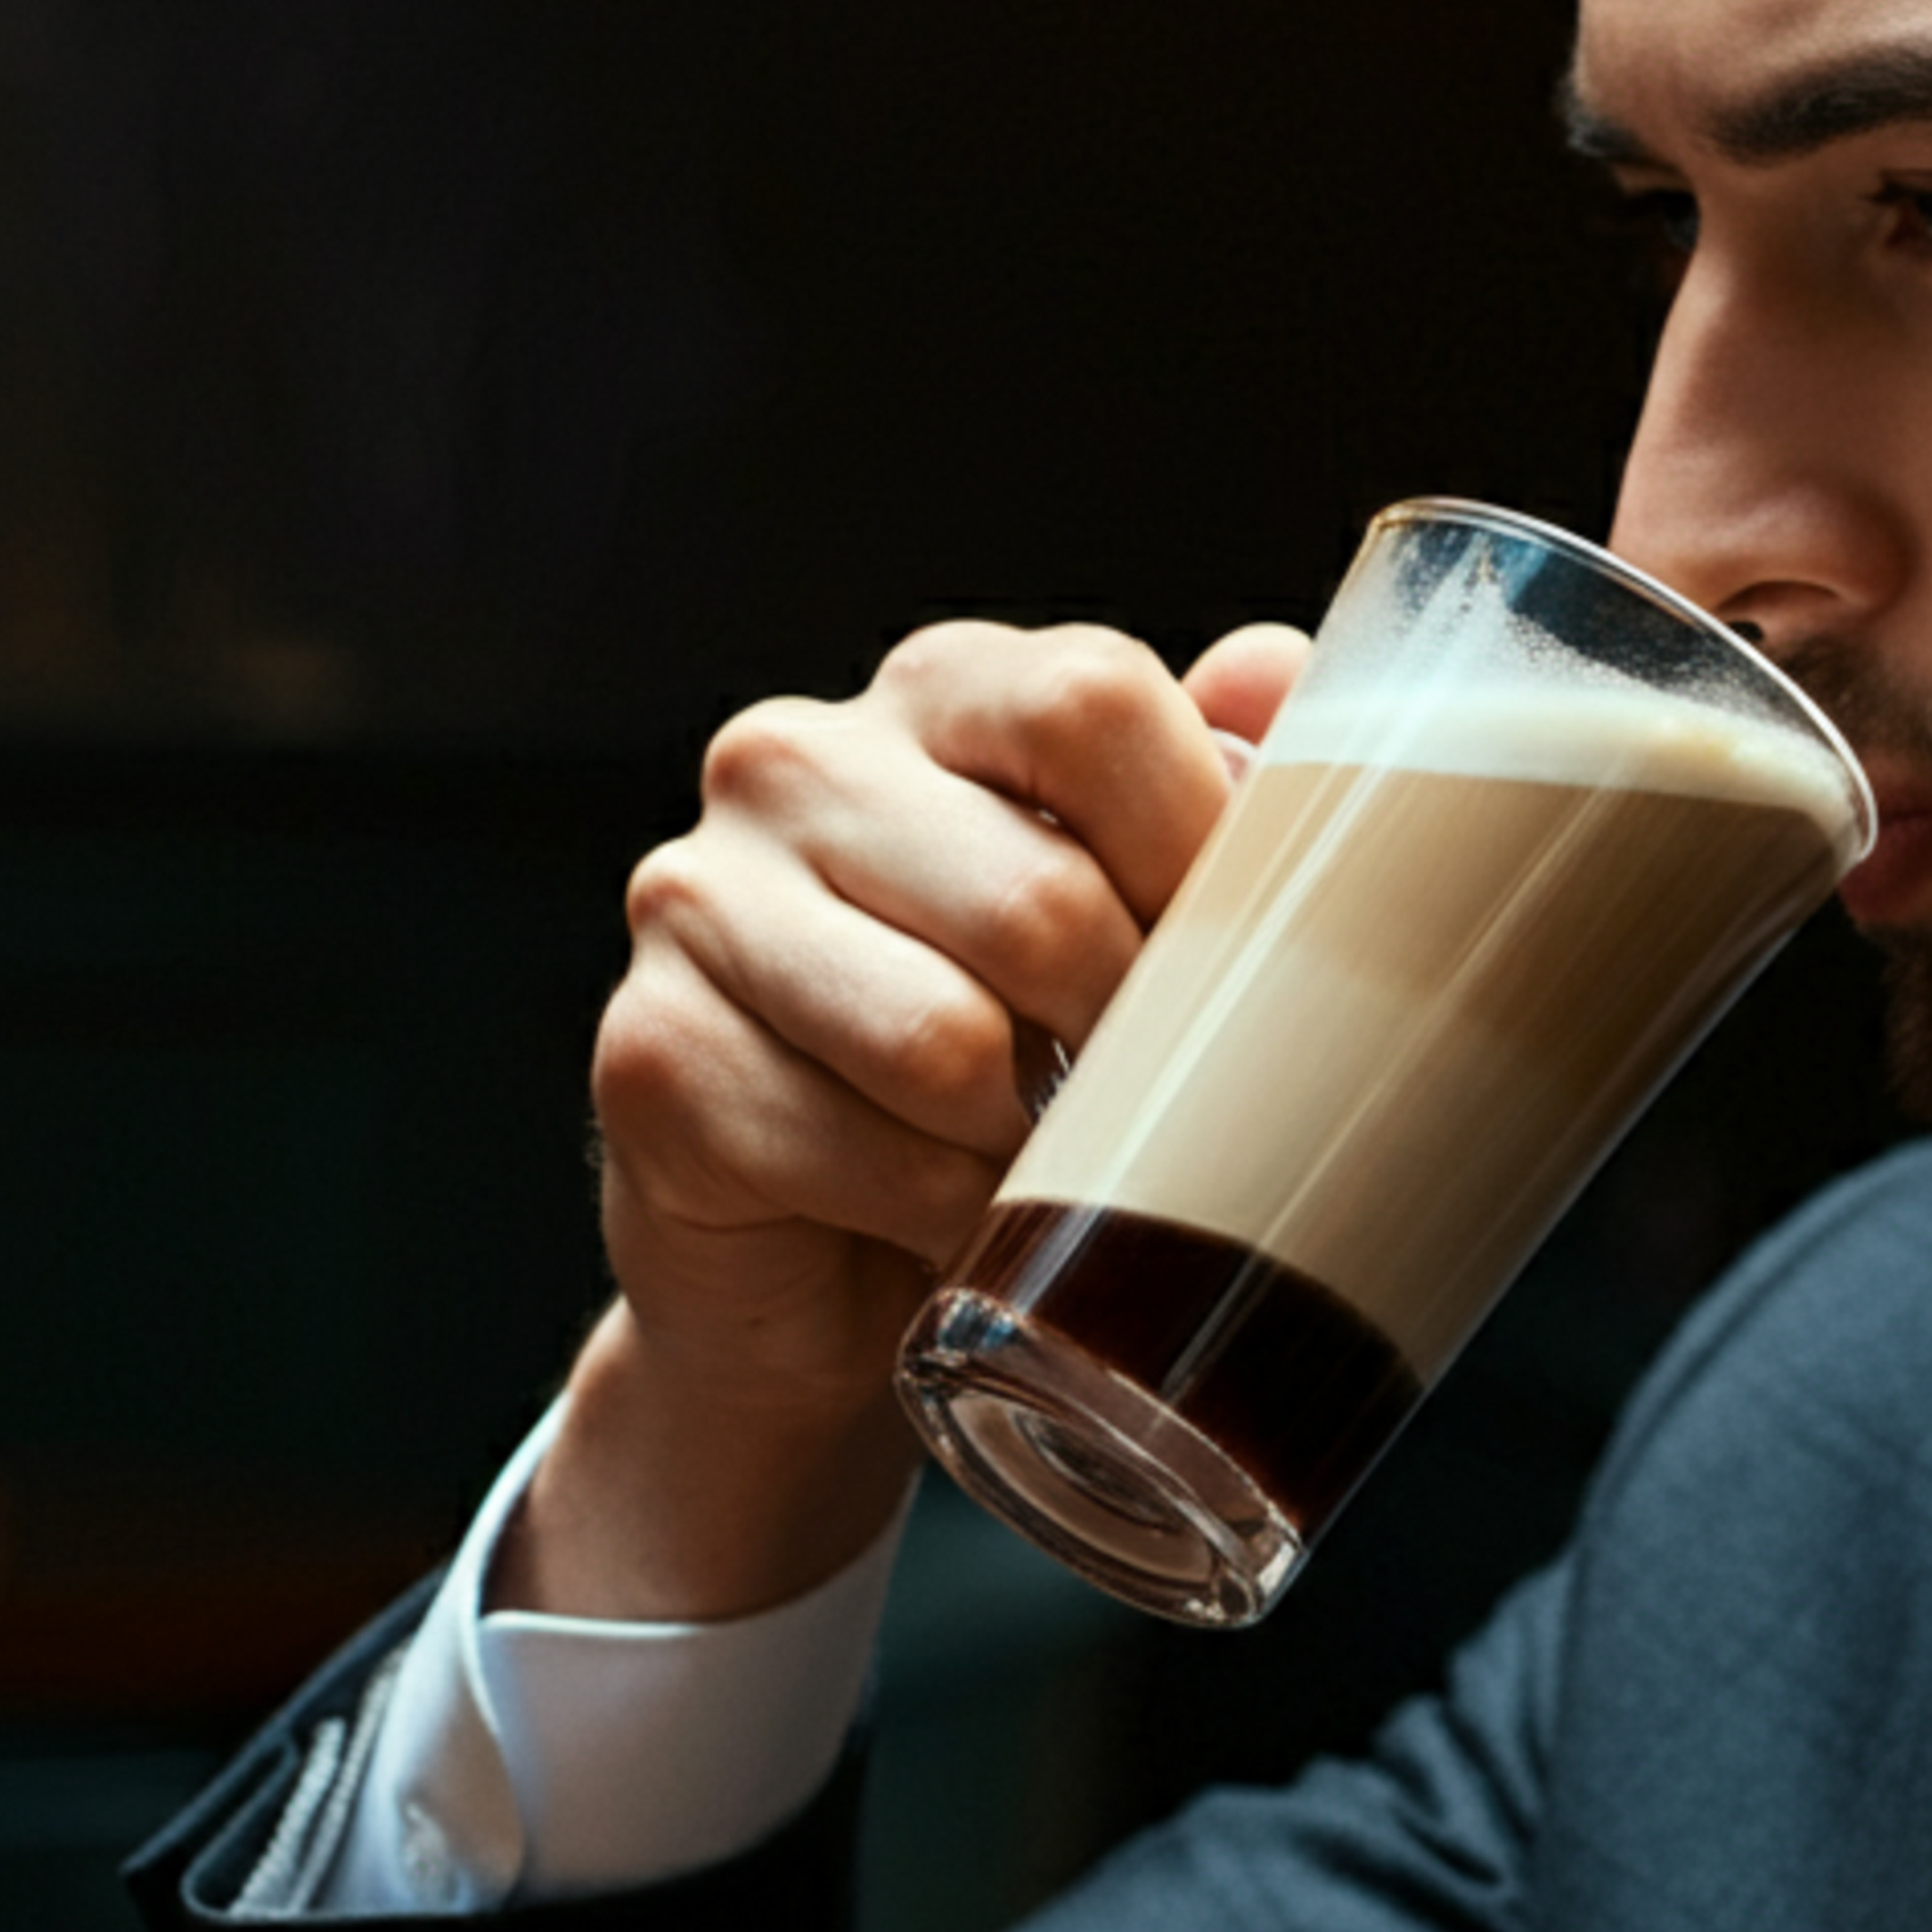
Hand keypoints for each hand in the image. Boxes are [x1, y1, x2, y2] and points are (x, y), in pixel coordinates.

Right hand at [518, 618, 1310, 1621]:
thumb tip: (1279, 665)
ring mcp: (699, 901)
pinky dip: (933, 1217)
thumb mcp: (1128, 912)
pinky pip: (856, 1155)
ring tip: (1030, 1160)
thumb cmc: (1010, 1062)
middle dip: (1122, 1039)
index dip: (1195, 852)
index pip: (1094, 703)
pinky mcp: (652, 1056)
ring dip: (1024, 1146)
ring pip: (943, 1044)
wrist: (826, 1266)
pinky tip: (934, 1215)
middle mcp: (793, 762)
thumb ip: (1202, 786)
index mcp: (936, 693)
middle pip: (1037, 897)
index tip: (1238, 964)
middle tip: (1137, 1103)